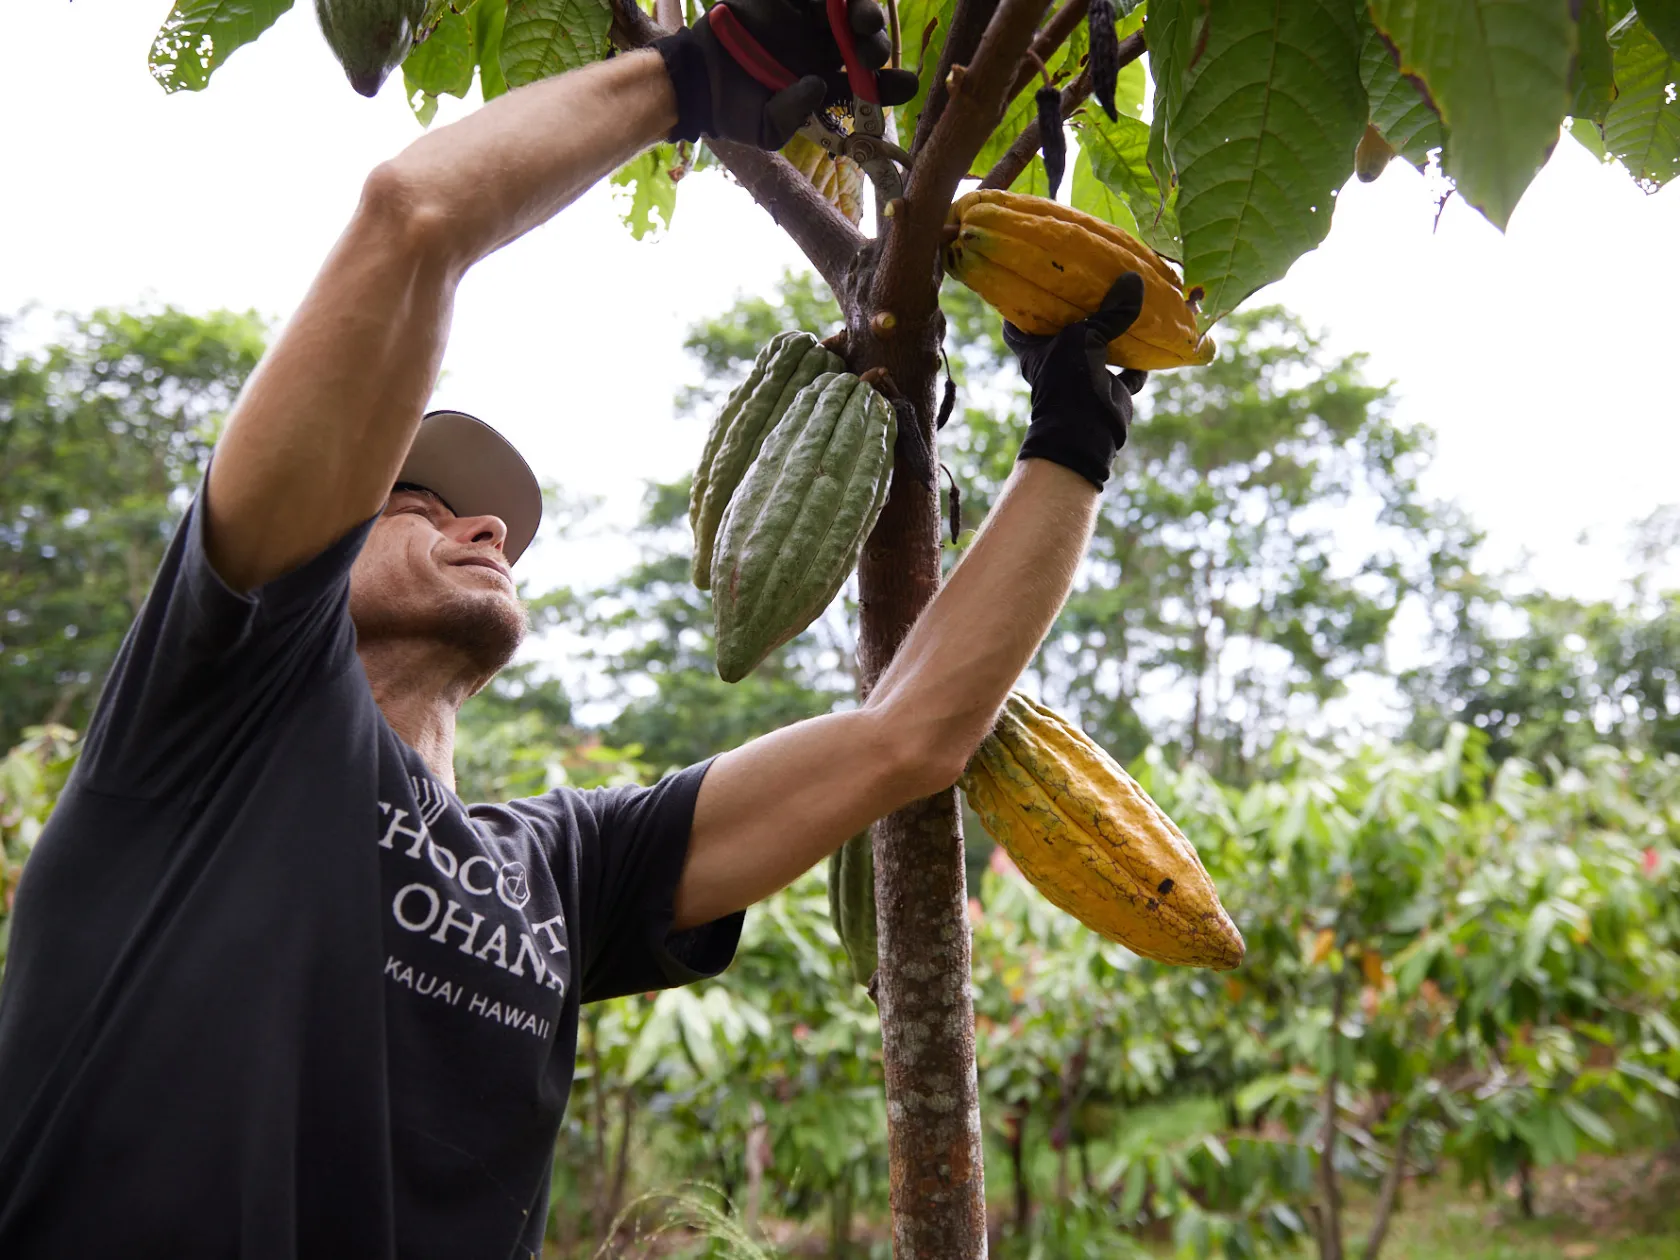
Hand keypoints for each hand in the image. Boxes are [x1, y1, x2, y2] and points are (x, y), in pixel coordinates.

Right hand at [655, 0, 918, 148]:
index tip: (908, 84)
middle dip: (875, 44)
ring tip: (862, 20)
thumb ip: (793, 112)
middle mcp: (824, 50)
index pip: (868, 83)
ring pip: (845, 10)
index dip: (892, 84)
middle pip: (863, 42)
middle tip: (871, 50)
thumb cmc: (733, 112)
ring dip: (861, 11)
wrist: (693, 82)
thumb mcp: (767, 128)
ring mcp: (806, 22)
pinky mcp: (784, 0)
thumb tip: (819, 85)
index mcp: (829, 83)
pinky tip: (836, 1)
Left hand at [1002, 273, 1147, 489]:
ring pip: (1100, 349)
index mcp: (1035, 348)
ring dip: (1115, 334)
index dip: (1019, 307)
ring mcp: (1081, 376)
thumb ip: (1110, 311)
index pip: (1016, 326)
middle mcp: (1056, 360)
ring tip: (1128, 305)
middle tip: (1090, 283)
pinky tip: (1151, 346)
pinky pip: (1127, 374)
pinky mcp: (1107, 390)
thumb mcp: (1085, 337)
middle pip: (1065, 331)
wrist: (1085, 430)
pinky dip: (1139, 364)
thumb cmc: (1069, 378)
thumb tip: (1133, 279)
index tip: (1028, 284)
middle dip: (1078, 312)